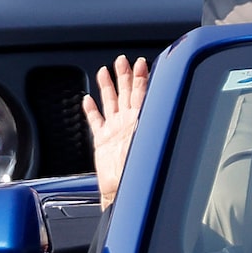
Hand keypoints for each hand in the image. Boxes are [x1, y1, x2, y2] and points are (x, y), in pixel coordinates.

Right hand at [80, 54, 149, 203]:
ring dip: (108, 86)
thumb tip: (163, 103)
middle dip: (125, 76)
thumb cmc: (139, 172)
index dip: (142, 78)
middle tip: (123, 60)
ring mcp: (115, 132)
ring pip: (110, 103)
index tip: (142, 63)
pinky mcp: (102, 142)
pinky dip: (91, 111)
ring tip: (105, 71)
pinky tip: (88, 100)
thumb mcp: (149, 142)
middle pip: (126, 93)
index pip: (143, 94)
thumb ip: (150, 122)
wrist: (122, 192)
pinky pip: (96, 122)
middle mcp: (129, 124)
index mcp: (141, 122)